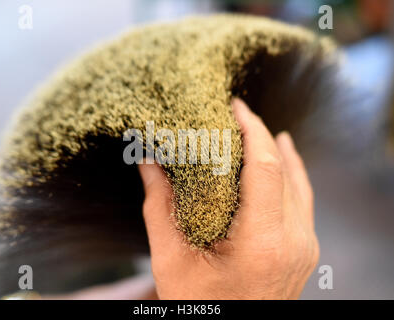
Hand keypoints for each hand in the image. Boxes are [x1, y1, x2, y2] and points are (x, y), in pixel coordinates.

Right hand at [138, 98, 318, 299]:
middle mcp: (293, 241)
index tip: (235, 106)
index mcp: (261, 242)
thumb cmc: (199, 305)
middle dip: (260, 135)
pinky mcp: (304, 248)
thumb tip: (147, 161)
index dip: (252, 129)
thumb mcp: (171, 260)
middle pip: (283, 169)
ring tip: (256, 128)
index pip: (265, 167)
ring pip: (297, 181)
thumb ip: (159, 206)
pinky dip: (288, 172)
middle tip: (234, 115)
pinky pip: (302, 198)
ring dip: (276, 150)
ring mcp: (304, 245)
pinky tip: (281, 156)